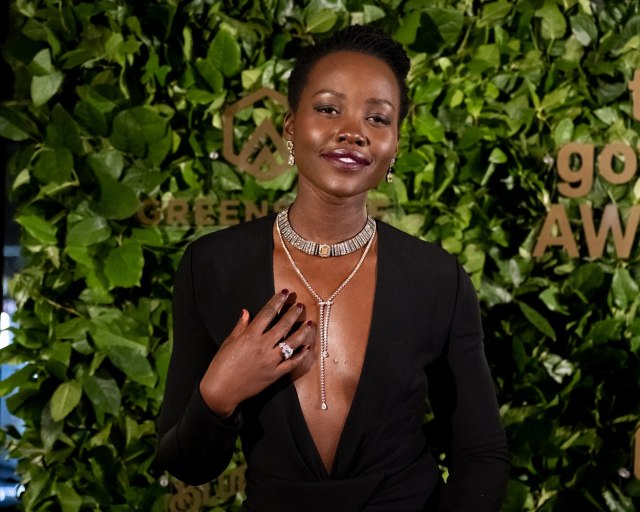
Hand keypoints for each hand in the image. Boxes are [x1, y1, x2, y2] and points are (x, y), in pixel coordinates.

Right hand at [199, 289, 315, 417]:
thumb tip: (246, 311)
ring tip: (310, 323)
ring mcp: (270, 361)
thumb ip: (240, 326)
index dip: (277, 301)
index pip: (267, 313)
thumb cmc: (221, 365)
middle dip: (293, 314)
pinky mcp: (274, 374)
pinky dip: (300, 355)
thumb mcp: (228, 342)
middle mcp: (262, 346)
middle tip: (300, 305)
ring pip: (291, 343)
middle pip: (283, 326)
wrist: (221, 391)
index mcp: (250, 336)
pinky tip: (307, 347)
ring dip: (302, 332)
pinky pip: (291, 363)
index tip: (285, 293)